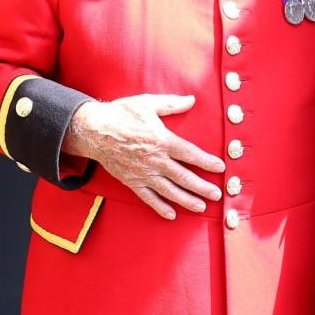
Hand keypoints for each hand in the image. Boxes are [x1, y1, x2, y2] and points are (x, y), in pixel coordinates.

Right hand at [64, 94, 224, 219]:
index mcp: (162, 140)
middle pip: (183, 177)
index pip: (190, 154)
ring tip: (201, 207)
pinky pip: (148, 197)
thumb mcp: (147, 104)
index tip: (220, 168)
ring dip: (186, 200)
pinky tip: (171, 214)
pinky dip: (160, 207)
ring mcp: (143, 173)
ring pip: (169, 190)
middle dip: (202, 187)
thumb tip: (191, 100)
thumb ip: (171, 104)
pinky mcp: (131, 181)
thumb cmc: (121, 114)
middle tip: (217, 195)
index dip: (206, 162)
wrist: (93, 130)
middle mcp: (155, 160)